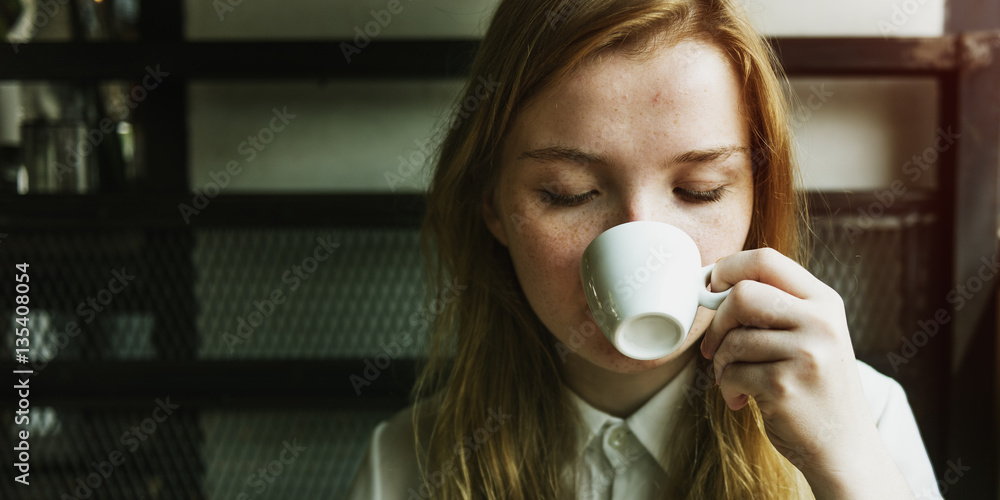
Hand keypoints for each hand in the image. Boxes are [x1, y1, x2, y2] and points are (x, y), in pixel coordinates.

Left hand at [700, 248, 913, 497]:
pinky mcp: (785, 386)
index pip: (766, 259)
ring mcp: (806, 354)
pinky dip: (726, 387)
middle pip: (742, 294)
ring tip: (733, 379)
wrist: (845, 447)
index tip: (711, 287)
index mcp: (824, 302)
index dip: (727, 268)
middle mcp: (819, 323)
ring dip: (720, 362)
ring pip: (733, 338)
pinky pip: (731, 372)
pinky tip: (741, 399)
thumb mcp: (813, 335)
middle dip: (718, 321)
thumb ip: (777, 307)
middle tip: (713, 346)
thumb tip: (712, 285)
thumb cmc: (815, 388)